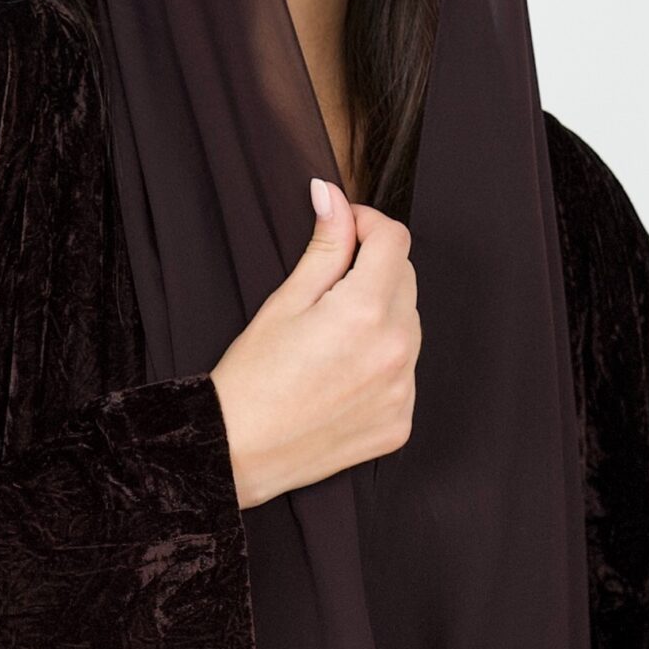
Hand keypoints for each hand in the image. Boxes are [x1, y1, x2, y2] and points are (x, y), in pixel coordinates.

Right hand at [209, 178, 418, 510]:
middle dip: (375, 269)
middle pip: (407, 280)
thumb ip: (325, 247)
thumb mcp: (285, 302)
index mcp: (365, 311)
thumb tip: (333, 196)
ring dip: (383, 316)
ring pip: (410, 326)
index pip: (395, 241)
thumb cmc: (251, 379)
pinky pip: (405, 373)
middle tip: (330, 287)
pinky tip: (342, 374)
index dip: (369, 223)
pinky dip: (382, 363)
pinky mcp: (400, 422)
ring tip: (334, 338)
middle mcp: (395, 350)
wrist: (238, 452)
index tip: (348, 228)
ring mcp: (403, 391)